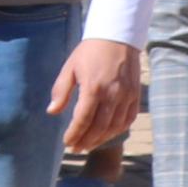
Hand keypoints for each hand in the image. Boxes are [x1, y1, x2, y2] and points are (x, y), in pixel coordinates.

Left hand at [52, 37, 144, 155]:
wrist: (117, 38)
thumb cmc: (89, 52)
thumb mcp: (70, 68)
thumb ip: (61, 91)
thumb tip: (52, 111)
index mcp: (94, 88)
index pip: (83, 119)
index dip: (75, 133)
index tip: (67, 142)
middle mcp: (113, 95)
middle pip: (99, 127)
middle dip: (86, 140)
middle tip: (75, 148)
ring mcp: (127, 96)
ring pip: (115, 126)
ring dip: (102, 138)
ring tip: (89, 145)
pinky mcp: (136, 95)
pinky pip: (128, 119)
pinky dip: (118, 130)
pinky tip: (107, 134)